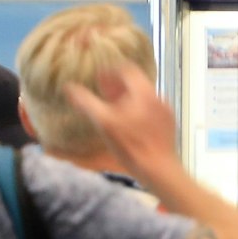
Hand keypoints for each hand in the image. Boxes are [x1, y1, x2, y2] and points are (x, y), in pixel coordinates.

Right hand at [63, 67, 184, 189]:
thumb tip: (69, 87)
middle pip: (136, 82)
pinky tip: (126, 123)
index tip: (97, 77)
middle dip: (116, 85)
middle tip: (101, 91)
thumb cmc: (131, 146)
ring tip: (111, 108)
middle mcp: (158, 97)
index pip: (127, 68)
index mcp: (144, 92)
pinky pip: (150, 109)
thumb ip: (85, 102)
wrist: (159, 170)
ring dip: (126, 98)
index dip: (110, 70)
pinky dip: (136, 110)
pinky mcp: (168, 125)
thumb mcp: (103, 123)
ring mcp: (165, 111)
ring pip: (143, 96)